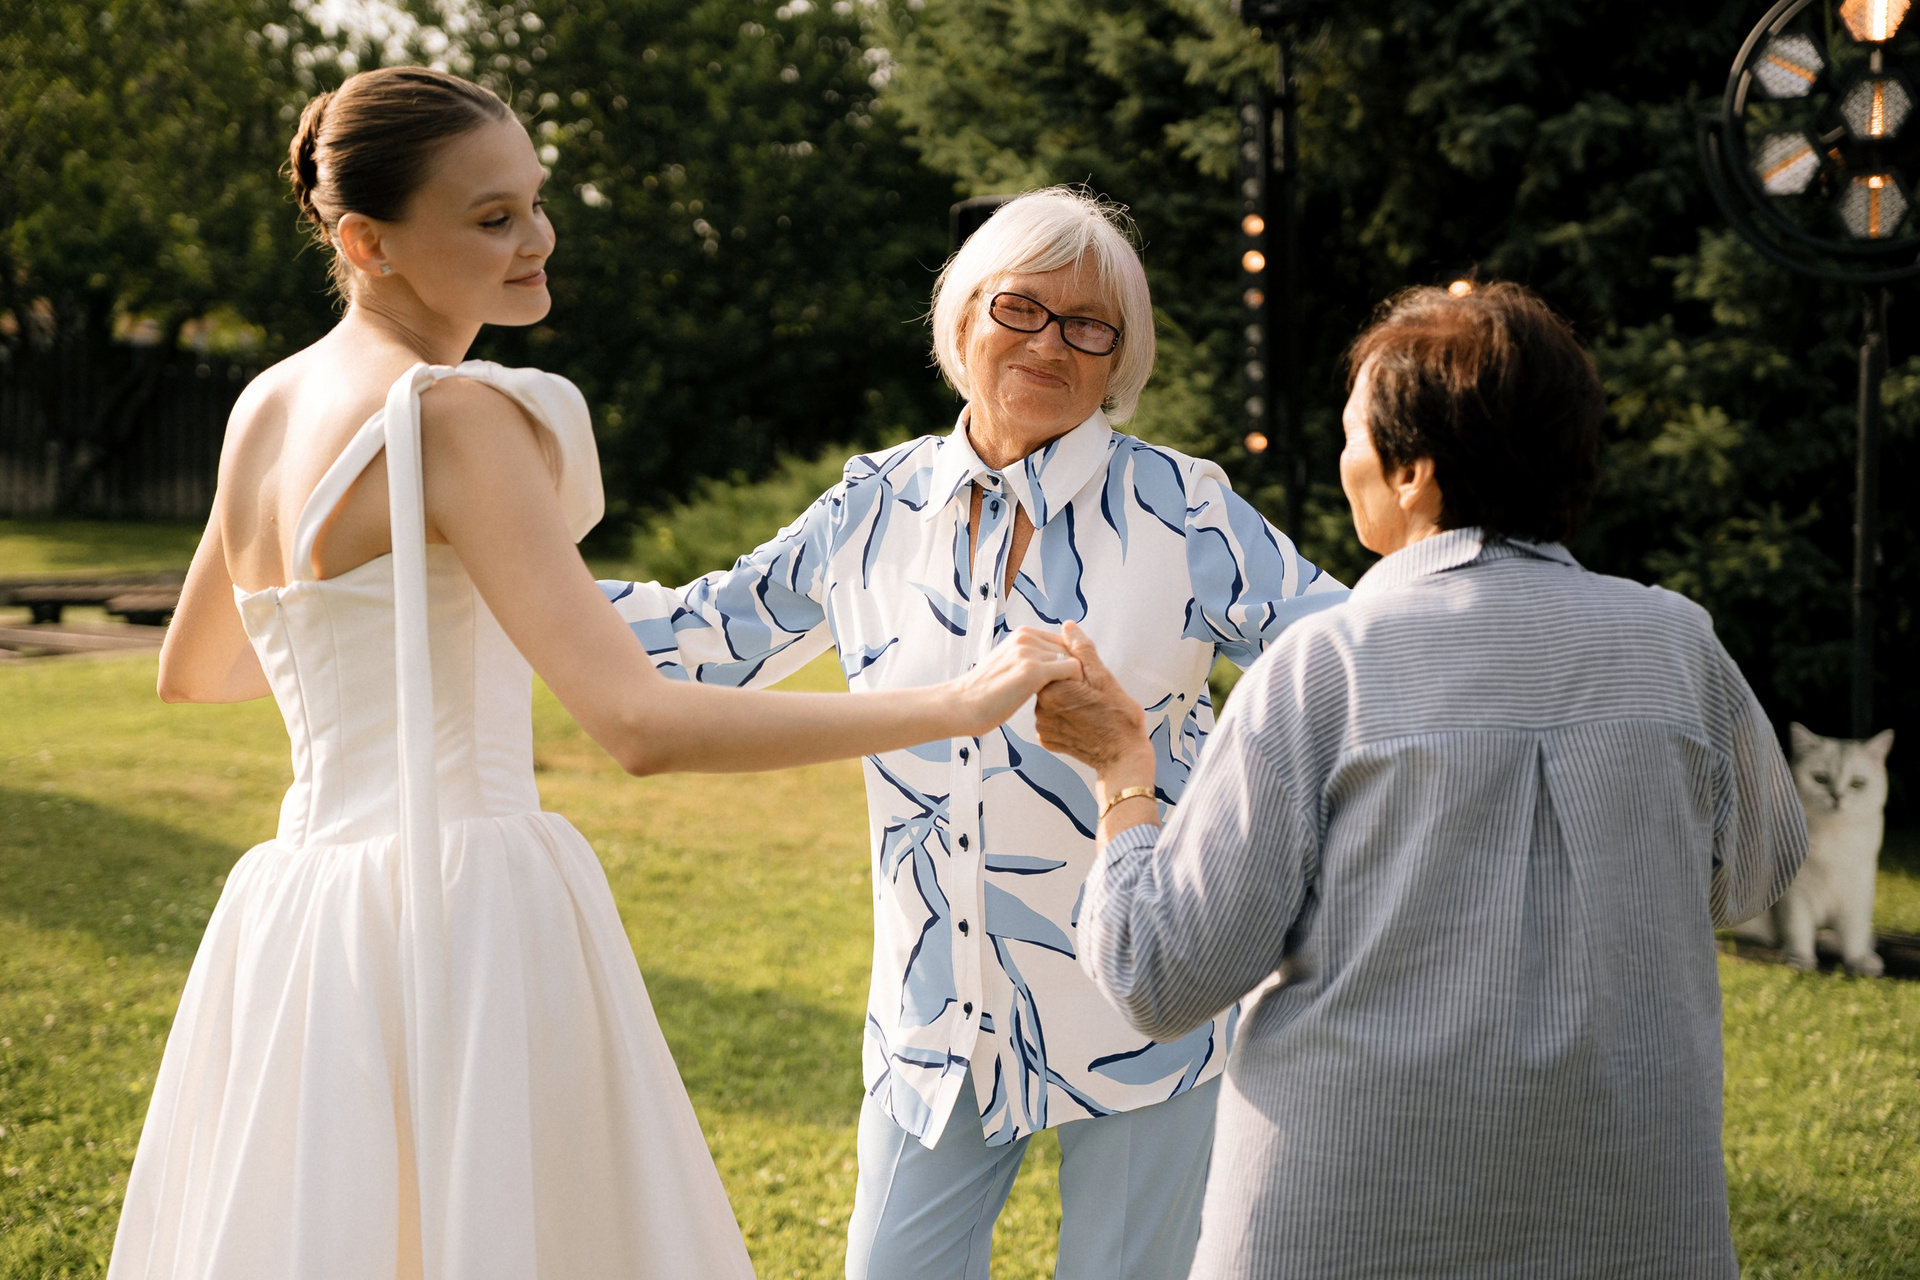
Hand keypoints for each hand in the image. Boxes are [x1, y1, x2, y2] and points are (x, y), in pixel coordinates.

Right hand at [950, 627, 1083, 737]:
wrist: (961, 705)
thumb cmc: (984, 692)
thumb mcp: (1009, 663)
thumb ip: (1030, 656)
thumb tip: (1053, 660)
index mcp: (1022, 634)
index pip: (1063, 642)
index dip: (1068, 662)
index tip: (1066, 683)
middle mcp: (1027, 637)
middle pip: (1071, 650)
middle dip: (1073, 671)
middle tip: (1068, 693)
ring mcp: (1030, 652)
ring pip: (1074, 660)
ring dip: (1073, 681)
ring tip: (1063, 699)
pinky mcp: (1033, 670)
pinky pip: (1072, 671)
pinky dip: (1074, 685)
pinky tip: (1062, 701)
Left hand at [1035, 622, 1154, 782]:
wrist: (1123, 758)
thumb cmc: (1119, 718)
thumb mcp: (1104, 678)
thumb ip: (1082, 650)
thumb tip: (1068, 626)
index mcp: (1053, 689)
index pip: (1054, 663)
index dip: (1074, 666)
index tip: (1090, 678)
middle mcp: (1041, 708)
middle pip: (1050, 682)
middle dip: (1069, 683)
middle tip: (1093, 694)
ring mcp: (1043, 727)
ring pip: (1050, 701)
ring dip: (1065, 700)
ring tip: (1089, 709)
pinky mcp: (1047, 741)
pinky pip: (1051, 720)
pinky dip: (1064, 718)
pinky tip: (1082, 722)